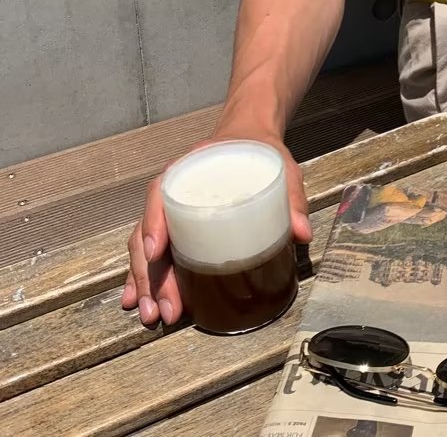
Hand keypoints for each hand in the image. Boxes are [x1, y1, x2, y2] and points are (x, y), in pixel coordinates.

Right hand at [120, 127, 311, 325]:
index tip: (157, 252)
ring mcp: (171, 211)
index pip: (161, 195)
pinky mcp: (177, 227)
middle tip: (165, 308)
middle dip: (152, 274)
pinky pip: (153, 253)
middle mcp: (173, 192)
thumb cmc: (260, 152)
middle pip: (149, 233)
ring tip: (153, 314)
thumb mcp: (281, 167)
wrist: (250, 137)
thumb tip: (302, 233)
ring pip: (145, 249)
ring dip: (146, 283)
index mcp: (190, 170)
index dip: (154, 223)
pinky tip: (140, 301)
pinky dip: (145, 277)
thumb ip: (291, 197)